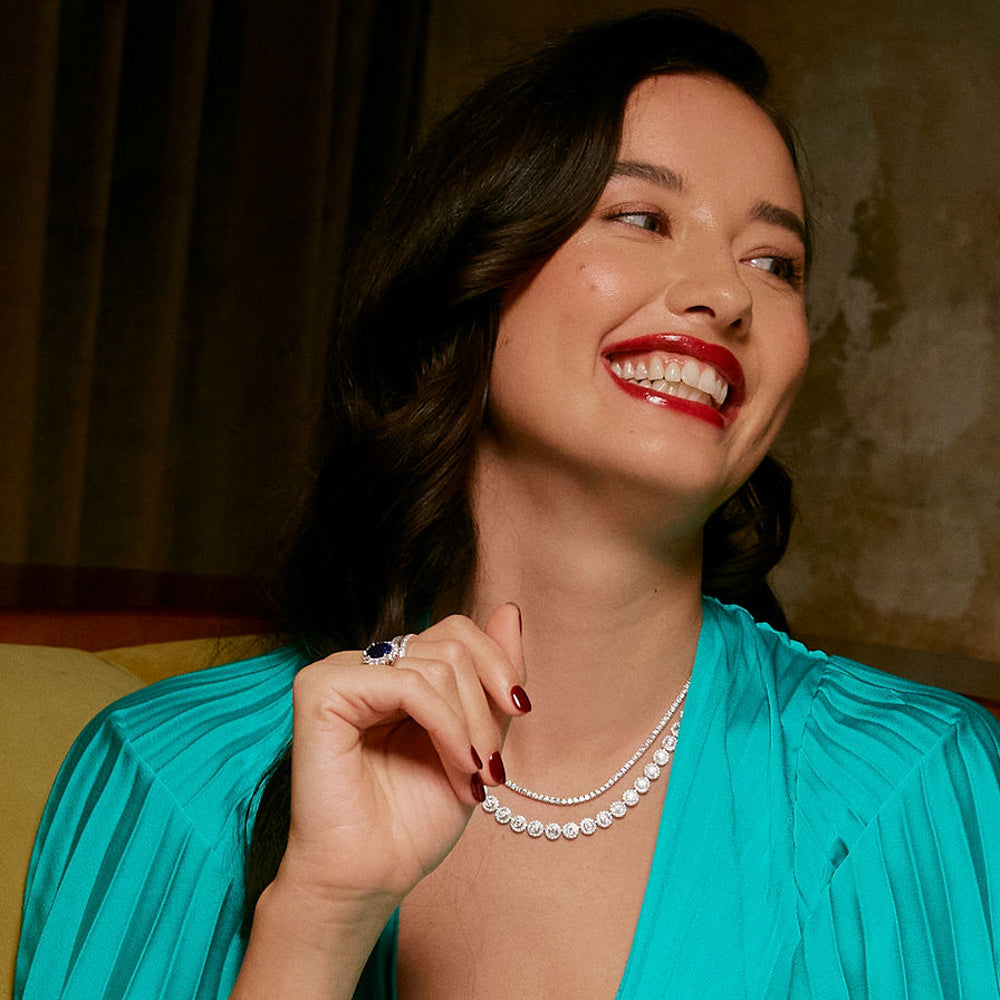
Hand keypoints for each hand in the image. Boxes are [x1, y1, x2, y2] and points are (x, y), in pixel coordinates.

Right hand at [272, 603, 526, 910]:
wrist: (371, 878)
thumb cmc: (413, 820)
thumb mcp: (476, 740)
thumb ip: (490, 679)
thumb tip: (510, 610)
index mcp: (395, 672)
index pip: (455, 631)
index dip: (497, 665)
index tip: (519, 712)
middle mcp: (365, 664)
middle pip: (452, 641)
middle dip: (486, 705)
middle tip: (493, 765)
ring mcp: (339, 672)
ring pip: (436, 663)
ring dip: (470, 727)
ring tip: (472, 777)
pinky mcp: (321, 689)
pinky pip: (409, 684)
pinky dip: (447, 726)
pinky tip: (456, 766)